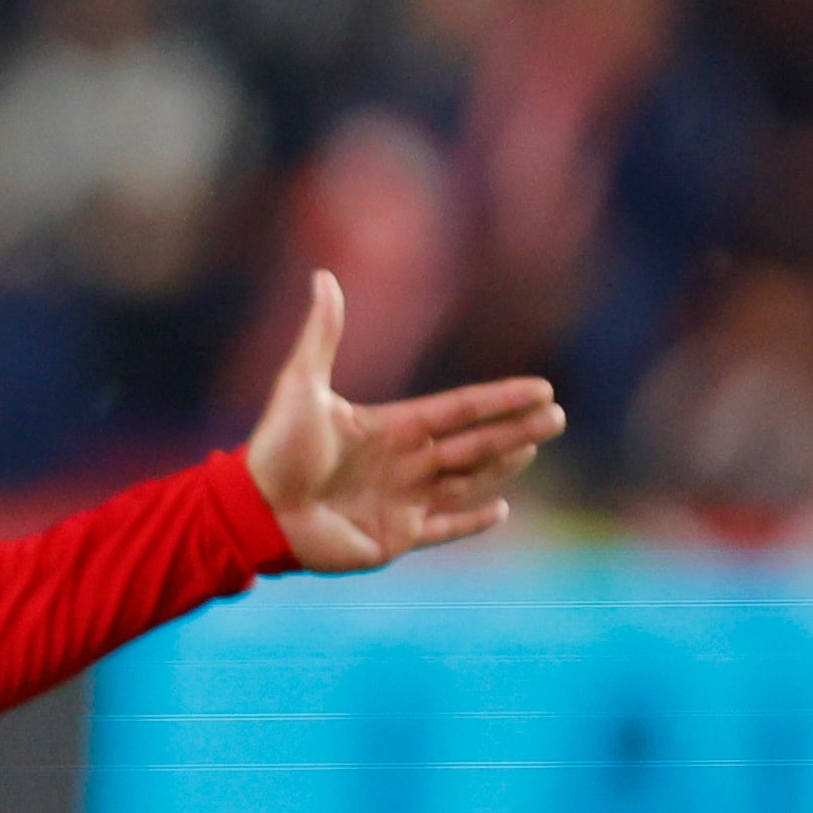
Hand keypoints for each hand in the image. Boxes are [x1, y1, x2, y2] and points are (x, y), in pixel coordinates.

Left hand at [242, 272, 567, 573]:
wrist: (254, 508)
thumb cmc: (276, 448)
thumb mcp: (301, 384)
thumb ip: (321, 333)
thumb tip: (323, 275)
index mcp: (391, 427)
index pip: (459, 411)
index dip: (499, 399)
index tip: (540, 389)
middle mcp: (402, 463)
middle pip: (473, 445)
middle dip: (516, 430)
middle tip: (558, 417)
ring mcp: (401, 501)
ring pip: (466, 481)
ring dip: (501, 466)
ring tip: (535, 447)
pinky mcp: (394, 538)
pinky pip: (444, 528)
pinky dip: (472, 521)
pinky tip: (502, 508)